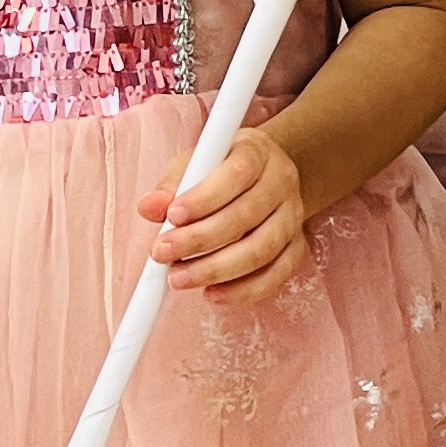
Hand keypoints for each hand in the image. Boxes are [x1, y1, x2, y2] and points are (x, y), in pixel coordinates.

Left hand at [144, 123, 307, 301]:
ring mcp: (292, 216)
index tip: (172, 216)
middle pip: (247, 215)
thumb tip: (149, 208)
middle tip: (162, 254)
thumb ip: (171, 185)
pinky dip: (245, 290)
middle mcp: (282, 182)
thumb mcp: (194, 165)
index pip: (238, 172)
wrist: (265, 178)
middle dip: (199, 240)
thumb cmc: (220, 172)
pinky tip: (213, 294)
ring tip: (179, 279)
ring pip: (262, 249)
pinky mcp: (296, 246)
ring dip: (217, 269)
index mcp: (257, 152)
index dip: (205, 197)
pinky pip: (278, 274)